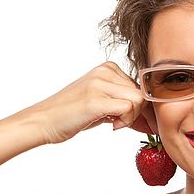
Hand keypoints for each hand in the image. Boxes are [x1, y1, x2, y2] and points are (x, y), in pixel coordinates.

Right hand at [26, 61, 154, 143]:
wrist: (43, 122)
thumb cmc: (71, 115)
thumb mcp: (102, 105)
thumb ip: (123, 105)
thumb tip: (150, 118)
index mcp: (107, 68)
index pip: (141, 85)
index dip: (142, 106)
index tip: (135, 121)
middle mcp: (104, 71)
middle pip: (142, 93)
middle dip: (138, 113)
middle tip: (121, 124)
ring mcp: (99, 83)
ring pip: (138, 100)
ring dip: (132, 117)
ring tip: (115, 123)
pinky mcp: (95, 99)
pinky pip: (128, 108)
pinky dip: (126, 121)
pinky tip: (111, 125)